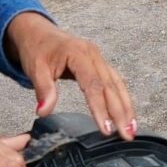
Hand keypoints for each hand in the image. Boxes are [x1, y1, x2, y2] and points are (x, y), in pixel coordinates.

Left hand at [5, 13, 135, 139]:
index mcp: (78, 54)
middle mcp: (93, 55)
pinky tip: (127, 113)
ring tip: (132, 129)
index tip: (106, 129)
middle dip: (120, 112)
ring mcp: (99, 59)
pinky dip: (122, 99)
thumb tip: (44, 112)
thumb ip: (43, 90)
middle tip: (126, 135)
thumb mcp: (35, 68)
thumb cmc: (37, 48)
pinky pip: (115, 82)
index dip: (101, 109)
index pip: (94, 85)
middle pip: (111, 86)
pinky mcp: (100, 64)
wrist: (38, 32)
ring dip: (126, 107)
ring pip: (118, 84)